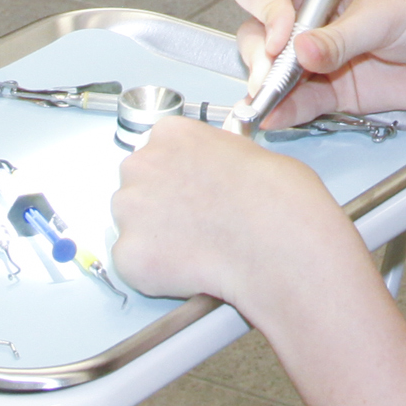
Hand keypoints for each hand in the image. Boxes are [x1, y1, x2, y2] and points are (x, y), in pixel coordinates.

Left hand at [109, 115, 361, 307]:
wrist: (277, 243)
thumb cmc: (276, 199)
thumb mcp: (247, 152)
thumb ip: (212, 160)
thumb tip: (212, 175)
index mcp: (171, 133)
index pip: (157, 153)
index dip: (176, 177)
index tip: (189, 192)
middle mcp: (141, 164)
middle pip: (136, 188)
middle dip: (160, 208)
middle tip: (195, 225)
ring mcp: (130, 210)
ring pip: (131, 227)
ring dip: (155, 239)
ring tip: (197, 249)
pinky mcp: (128, 254)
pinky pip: (133, 264)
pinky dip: (155, 272)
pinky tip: (189, 270)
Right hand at [230, 0, 405, 124]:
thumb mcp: (386, 13)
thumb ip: (342, 36)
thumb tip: (302, 51)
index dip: (265, 8)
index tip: (283, 34)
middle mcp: (311, 15)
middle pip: (258, 30)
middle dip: (260, 53)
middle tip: (274, 71)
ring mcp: (318, 55)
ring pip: (270, 70)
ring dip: (266, 86)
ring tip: (270, 98)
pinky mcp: (331, 89)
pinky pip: (296, 101)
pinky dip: (283, 110)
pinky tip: (276, 116)